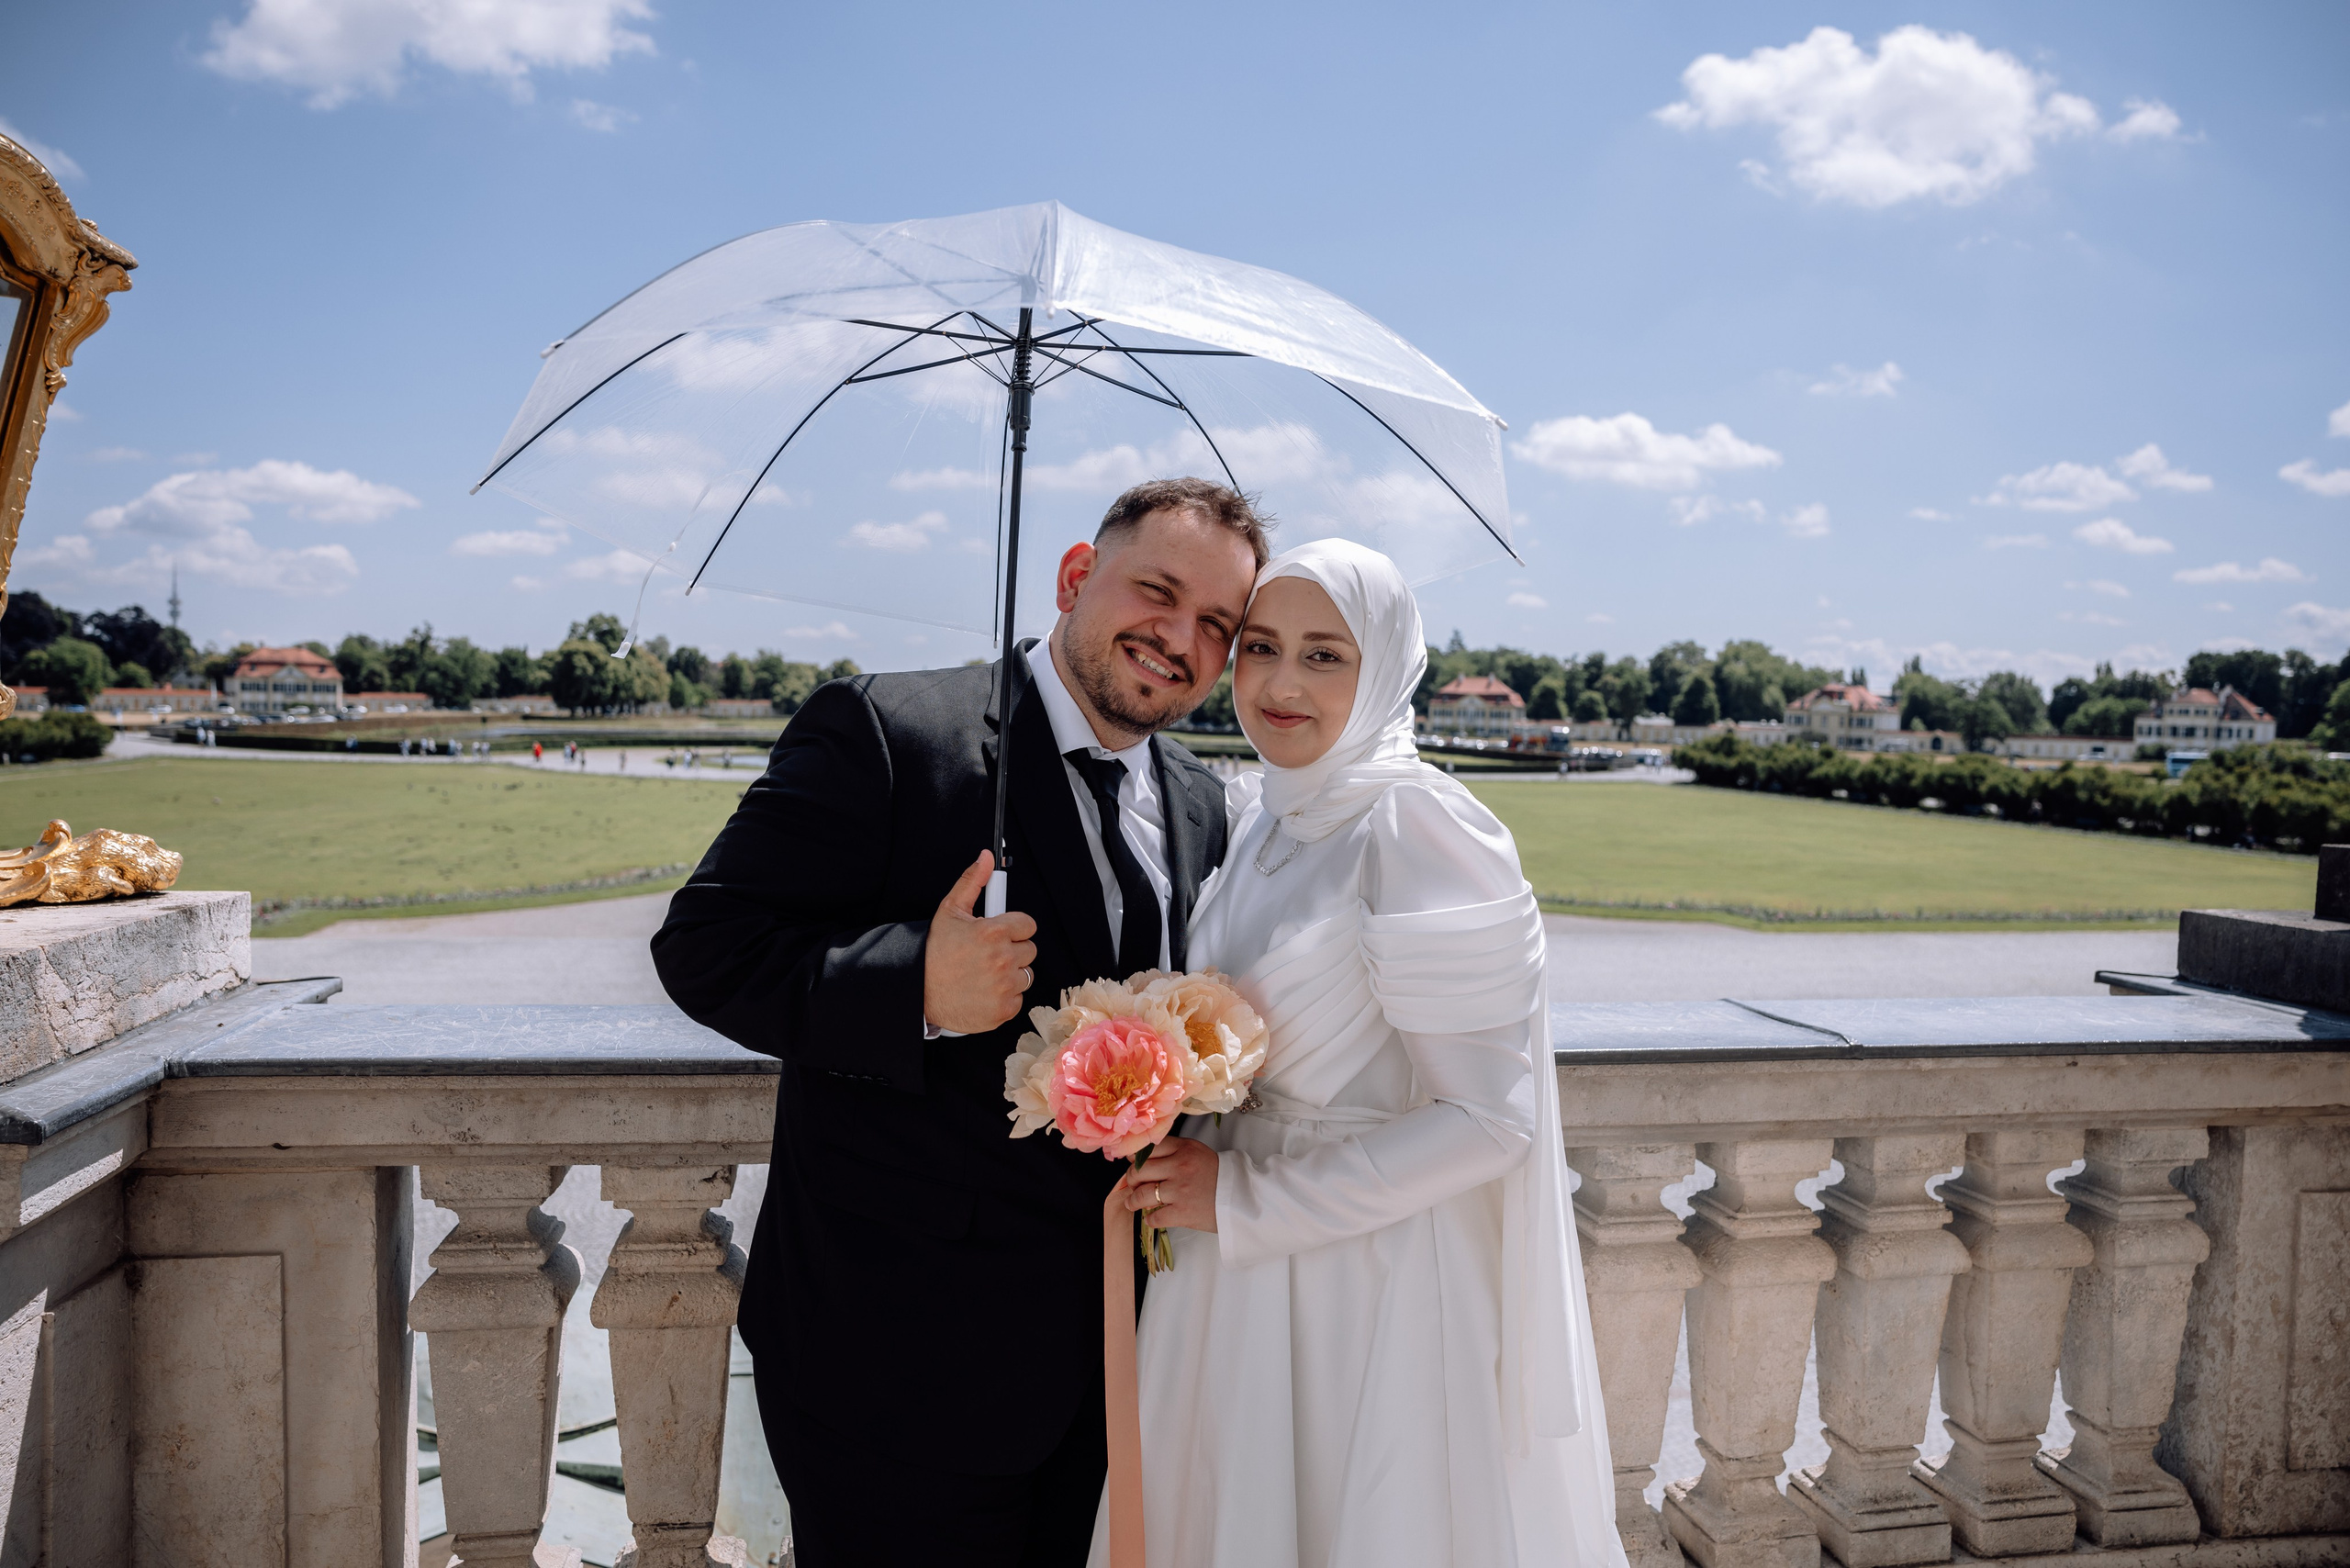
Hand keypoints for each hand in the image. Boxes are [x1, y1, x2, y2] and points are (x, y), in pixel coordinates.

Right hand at [923, 851, 1038, 1034]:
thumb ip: (972, 882)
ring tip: (984, 973)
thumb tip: (986, 858)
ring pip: (1025, 975)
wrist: (919, 992)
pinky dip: (1004, 997)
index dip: (1014, 928)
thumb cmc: (934, 952)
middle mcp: (1002, 959)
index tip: (1001, 933)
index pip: (1028, 925)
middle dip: (1012, 950)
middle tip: (987, 954)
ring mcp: (1004, 986)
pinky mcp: (1004, 1009)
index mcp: (993, 933)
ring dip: (1010, 974)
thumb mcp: (950, 911)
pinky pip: (1018, 998)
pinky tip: (984, 991)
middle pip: (1029, 950)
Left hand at [1122, 1136, 1217, 1232]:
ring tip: (1133, 1203)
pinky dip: (1150, 1219)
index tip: (1133, 1164)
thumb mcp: (1197, 1154)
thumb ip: (1173, 1152)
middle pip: (1139, 1171)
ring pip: (1141, 1195)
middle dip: (1131, 1179)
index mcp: (1184, 1149)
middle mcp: (1179, 1167)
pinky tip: (1153, 1217)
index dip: (1135, 1158)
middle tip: (1133, 1184)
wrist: (1243, 1198)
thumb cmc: (1218, 1176)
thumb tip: (1140, 1159)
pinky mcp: (1182, 1213)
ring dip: (1133, 1201)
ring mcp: (1180, 1190)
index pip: (1148, 1149)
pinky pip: (1154, 1217)